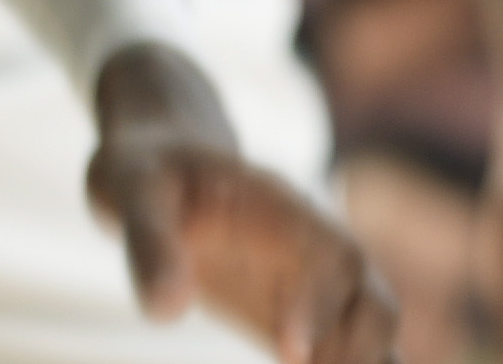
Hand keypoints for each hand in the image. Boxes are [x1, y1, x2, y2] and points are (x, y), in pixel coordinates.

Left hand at [90, 45, 397, 362]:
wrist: (166, 159)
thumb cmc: (146, 171)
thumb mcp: (132, 192)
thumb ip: (149, 244)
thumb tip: (166, 312)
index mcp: (284, 209)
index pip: (330, 255)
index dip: (321, 304)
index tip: (291, 353)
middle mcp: (310, 246)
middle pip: (370, 297)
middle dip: (362, 348)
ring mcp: (304, 282)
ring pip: (365, 327)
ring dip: (363, 361)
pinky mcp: (286, 314)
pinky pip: (333, 348)